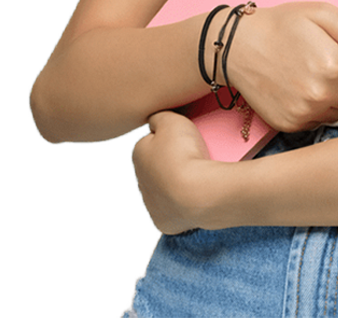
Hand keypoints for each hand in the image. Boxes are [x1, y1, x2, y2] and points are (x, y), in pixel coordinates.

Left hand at [131, 111, 215, 234]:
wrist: (199, 193)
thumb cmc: (185, 157)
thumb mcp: (171, 119)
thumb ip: (159, 116)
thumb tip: (155, 120)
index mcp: (138, 154)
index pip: (150, 141)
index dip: (168, 138)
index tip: (182, 138)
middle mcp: (140, 180)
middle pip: (158, 166)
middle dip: (172, 162)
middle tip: (193, 156)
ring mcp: (152, 204)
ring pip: (166, 189)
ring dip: (178, 182)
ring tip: (198, 176)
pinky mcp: (166, 222)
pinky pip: (176, 210)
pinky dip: (185, 203)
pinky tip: (196, 195)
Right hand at [219, 1, 337, 133]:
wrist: (237, 46)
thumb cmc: (283, 25)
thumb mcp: (323, 13)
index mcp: (334, 66)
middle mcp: (321, 95)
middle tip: (330, 65)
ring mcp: (304, 113)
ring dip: (335, 99)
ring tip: (314, 77)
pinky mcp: (290, 125)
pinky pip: (318, 122)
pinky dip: (315, 109)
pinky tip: (300, 90)